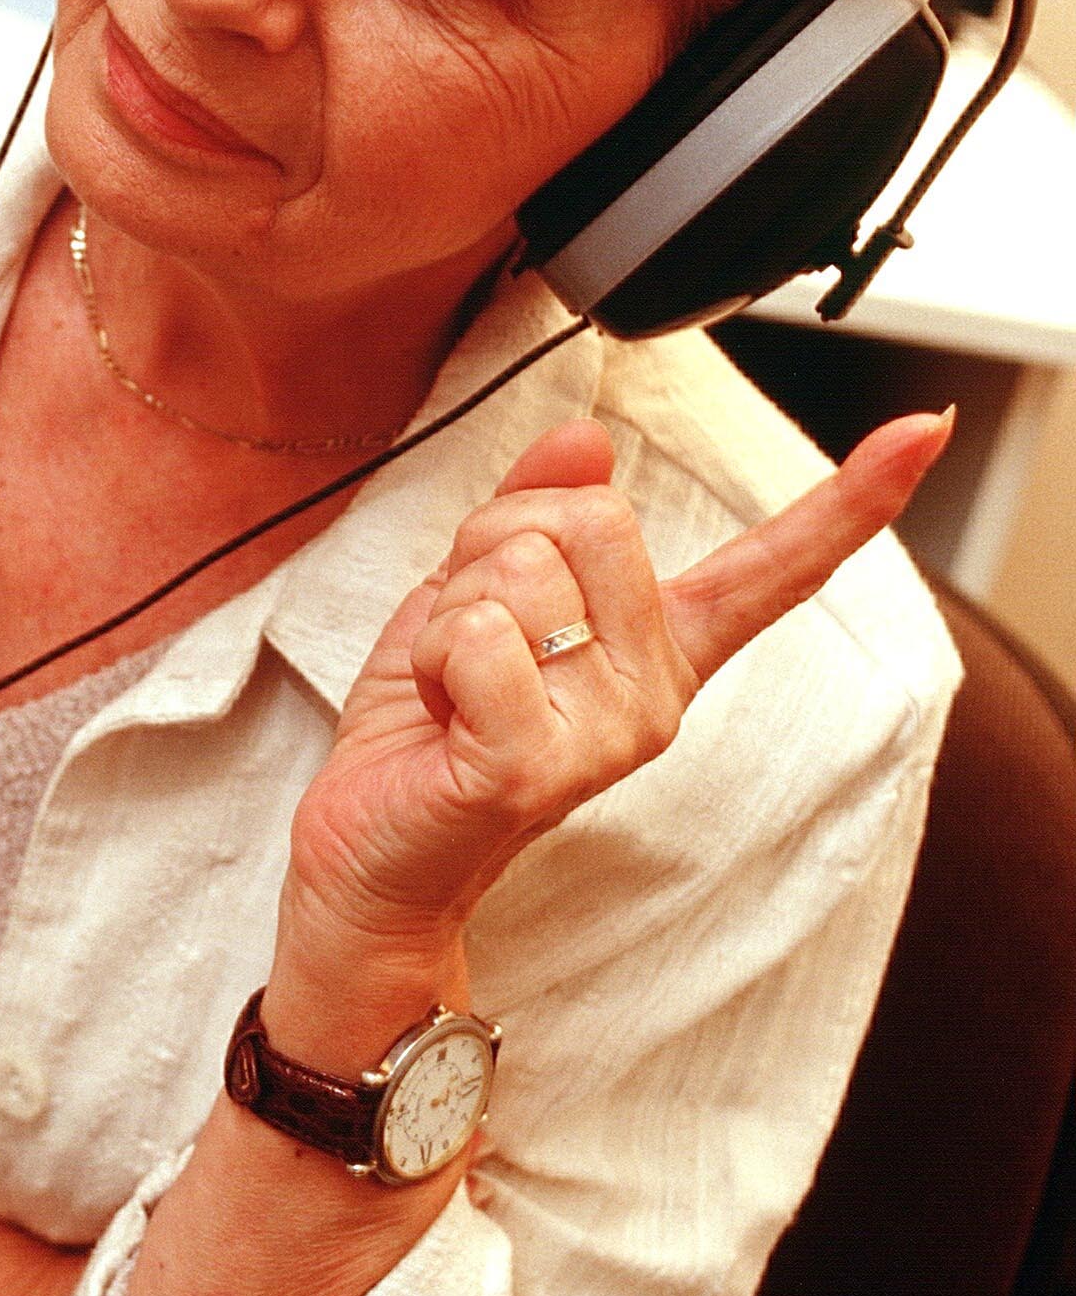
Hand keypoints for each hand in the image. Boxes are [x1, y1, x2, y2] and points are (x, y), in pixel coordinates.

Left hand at [284, 409, 952, 958]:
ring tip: (453, 682)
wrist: (371, 863)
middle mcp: (653, 694)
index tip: (925, 431)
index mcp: (654, 650)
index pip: (768, 568)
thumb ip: (530, 514)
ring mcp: (607, 735)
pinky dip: (433, 653)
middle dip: (496, 545)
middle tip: (472, 632)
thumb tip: (585, 438)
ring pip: (522, 566)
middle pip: (592, 516)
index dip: (850, 498)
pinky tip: (441, 716)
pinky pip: (479, 634)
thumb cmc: (425, 735)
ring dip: (452, 606)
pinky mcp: (539, 766)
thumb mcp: (472, 597)